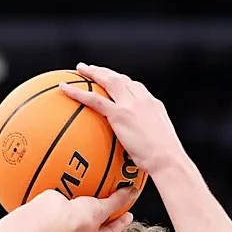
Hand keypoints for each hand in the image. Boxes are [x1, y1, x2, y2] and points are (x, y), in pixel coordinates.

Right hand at [34, 186, 138, 231]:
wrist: (48, 217)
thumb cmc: (73, 222)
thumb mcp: (100, 210)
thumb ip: (116, 201)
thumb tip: (131, 193)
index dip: (121, 222)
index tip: (127, 214)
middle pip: (93, 222)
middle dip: (101, 211)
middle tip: (110, 199)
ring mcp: (62, 225)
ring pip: (76, 211)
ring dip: (83, 200)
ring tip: (89, 186)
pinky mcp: (52, 213)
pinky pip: (63, 201)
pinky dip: (67, 191)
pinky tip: (70, 179)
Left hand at [59, 63, 185, 176]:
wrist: (167, 159)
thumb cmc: (166, 161)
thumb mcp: (158, 147)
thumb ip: (146, 143)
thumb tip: (140, 155)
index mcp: (153, 105)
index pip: (136, 88)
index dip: (124, 83)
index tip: (115, 81)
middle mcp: (142, 99)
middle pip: (122, 79)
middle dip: (106, 72)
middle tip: (92, 70)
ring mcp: (131, 104)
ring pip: (108, 81)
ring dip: (93, 73)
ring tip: (80, 70)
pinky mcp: (120, 114)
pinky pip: (94, 99)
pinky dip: (77, 92)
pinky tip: (64, 89)